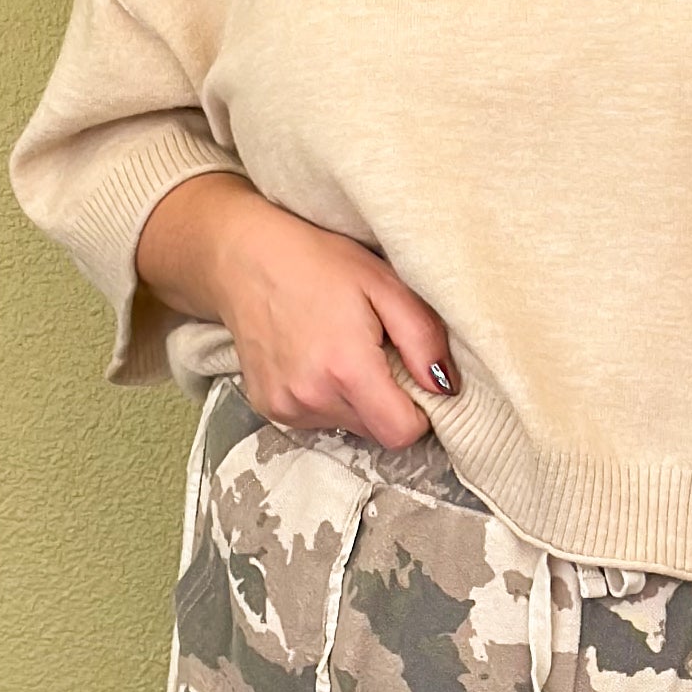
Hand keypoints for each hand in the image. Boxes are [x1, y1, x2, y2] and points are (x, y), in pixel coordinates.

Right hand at [205, 191, 457, 445]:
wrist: (245, 258)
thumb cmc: (319, 262)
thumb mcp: (385, 283)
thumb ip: (423, 338)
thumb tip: (446, 387)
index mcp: (346, 368)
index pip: (401, 434)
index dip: (419, 411)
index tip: (413, 377)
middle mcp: (312, 398)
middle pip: (376, 431)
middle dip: (388, 400)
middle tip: (375, 350)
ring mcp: (285, 407)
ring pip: (348, 425)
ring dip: (356, 398)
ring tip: (341, 347)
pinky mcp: (267, 408)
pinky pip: (317, 419)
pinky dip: (326, 396)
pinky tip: (315, 356)